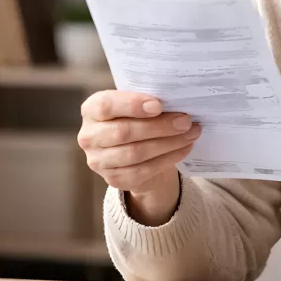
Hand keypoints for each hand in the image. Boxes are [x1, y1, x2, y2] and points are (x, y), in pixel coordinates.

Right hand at [77, 90, 201, 225]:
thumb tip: (177, 102)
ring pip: (135, 153)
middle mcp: (89, 136)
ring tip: (191, 133)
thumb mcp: (137, 105)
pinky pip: (143, 171)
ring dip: (168, 143)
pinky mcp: (113, 179)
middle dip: (159, 126)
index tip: (159, 105)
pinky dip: (168, 159)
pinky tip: (184, 148)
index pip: (106, 105)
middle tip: (186, 121)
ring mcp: (98, 160)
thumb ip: (148, 101)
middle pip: (124, 132)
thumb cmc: (137, 119)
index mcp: (92, 109)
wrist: (136, 152)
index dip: (132, 105)